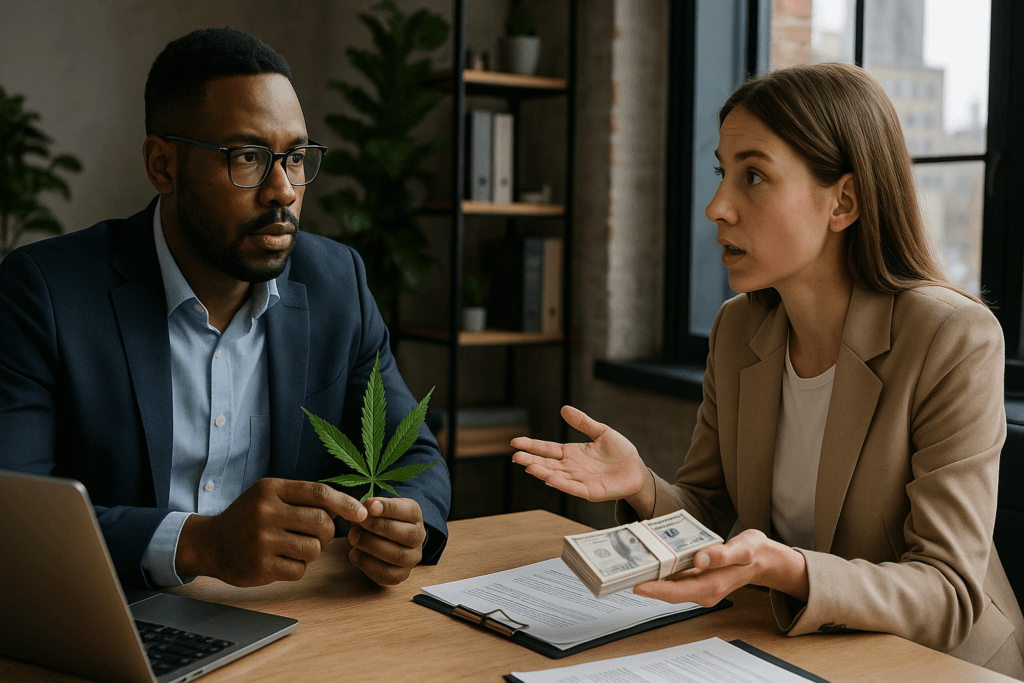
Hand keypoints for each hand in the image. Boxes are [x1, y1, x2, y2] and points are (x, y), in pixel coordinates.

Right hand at [177, 478, 366, 586]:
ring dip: (312, 551)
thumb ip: (303, 496)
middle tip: (316, 534)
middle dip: (327, 532)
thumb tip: (348, 507)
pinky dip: (297, 567)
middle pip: (322, 523)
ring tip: (295, 546)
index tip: (362, 513)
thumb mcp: (269, 495)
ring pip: (314, 549)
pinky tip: (282, 560)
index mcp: (271, 490)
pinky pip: (299, 570)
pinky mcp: (261, 566)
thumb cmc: (249, 517)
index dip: (345, 503)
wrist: (211, 543)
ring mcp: (262, 541)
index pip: (319, 493)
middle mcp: (266, 513)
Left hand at [348, 497, 425, 585]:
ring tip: (354, 538)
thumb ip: (369, 507)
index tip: (370, 505)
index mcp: (414, 515)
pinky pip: (388, 575)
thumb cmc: (378, 520)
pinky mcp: (401, 574)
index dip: (389, 508)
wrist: (382, 539)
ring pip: (398, 556)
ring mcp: (412, 557)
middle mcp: (418, 536)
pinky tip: (355, 554)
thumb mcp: (376, 508)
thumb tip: (362, 509)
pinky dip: (368, 565)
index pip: (409, 511)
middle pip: (406, 534)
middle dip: (378, 527)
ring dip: (372, 546)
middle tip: (357, 523)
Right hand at [511, 405, 647, 502]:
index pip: (547, 449)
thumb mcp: (601, 432)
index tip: (515, 442)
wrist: (636, 470)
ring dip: (543, 472)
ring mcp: (580, 480)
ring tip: (529, 466)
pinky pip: (573, 488)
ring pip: (557, 476)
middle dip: (531, 460)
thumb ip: (583, 422)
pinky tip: (549, 478)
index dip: (532, 445)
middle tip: (515, 456)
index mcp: (572, 453)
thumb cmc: (620, 452)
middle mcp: (572, 468)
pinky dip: (561, 484)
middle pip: (547, 463)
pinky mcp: (591, 492)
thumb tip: (564, 408)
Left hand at [632, 529, 808, 605]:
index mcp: (711, 586)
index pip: (677, 591)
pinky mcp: (698, 580)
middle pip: (669, 591)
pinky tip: (650, 562)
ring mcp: (700, 587)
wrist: (763, 558)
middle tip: (622, 575)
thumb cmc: (753, 552)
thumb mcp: (742, 549)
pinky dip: (663, 573)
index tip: (636, 586)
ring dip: (652, 579)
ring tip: (629, 568)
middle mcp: (703, 591)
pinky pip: (677, 579)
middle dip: (647, 585)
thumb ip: (722, 555)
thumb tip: (700, 558)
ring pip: (671, 586)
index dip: (656, 590)